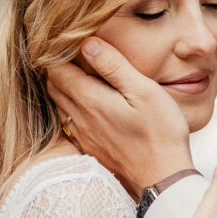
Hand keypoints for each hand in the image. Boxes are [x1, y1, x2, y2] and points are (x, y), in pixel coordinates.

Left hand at [47, 38, 192, 194]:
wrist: (162, 178)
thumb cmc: (160, 133)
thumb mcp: (143, 90)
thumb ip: (114, 66)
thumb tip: (88, 43)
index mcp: (90, 100)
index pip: (56, 69)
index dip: (56, 51)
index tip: (64, 39)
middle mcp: (80, 118)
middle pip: (54, 86)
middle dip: (57, 67)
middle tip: (70, 53)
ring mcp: (83, 136)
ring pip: (59, 105)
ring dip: (63, 87)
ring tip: (79, 74)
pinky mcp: (90, 149)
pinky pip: (69, 123)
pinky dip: (71, 108)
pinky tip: (88, 105)